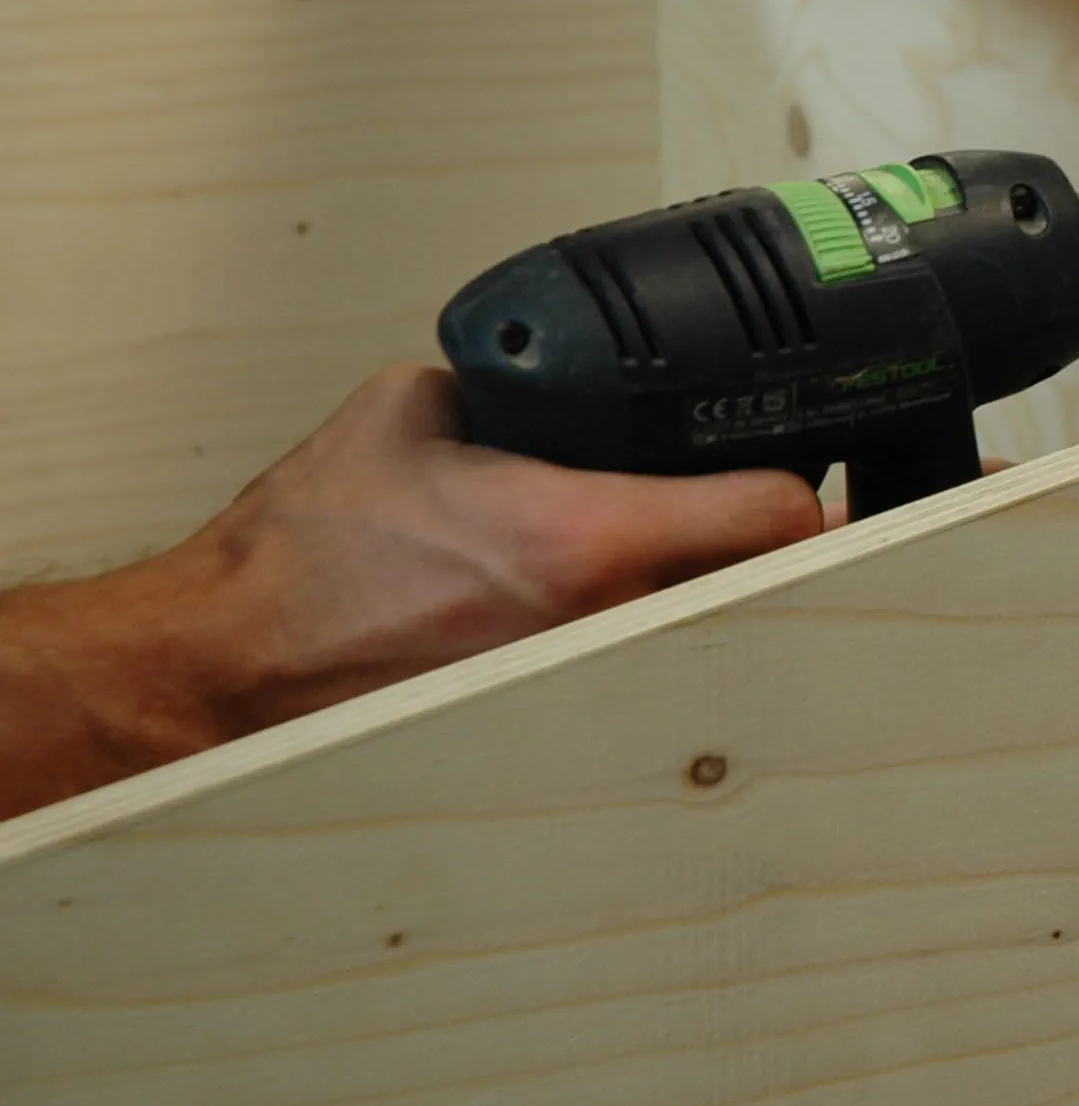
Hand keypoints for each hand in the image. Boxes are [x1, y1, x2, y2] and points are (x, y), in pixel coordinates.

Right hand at [0, 366, 825, 818]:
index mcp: (583, 542)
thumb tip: (557, 381)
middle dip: (799, 550)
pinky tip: (654, 625)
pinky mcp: (551, 724)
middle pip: (772, 588)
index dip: (815, 490)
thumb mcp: (411, 414)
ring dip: (735, 602)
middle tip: (810, 518)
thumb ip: (512, 388)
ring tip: (740, 568)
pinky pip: (648, 678)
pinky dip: (664, 648)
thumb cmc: (300, 561)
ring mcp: (584, 687)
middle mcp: (601, 627)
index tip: (824, 469)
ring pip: (717, 640)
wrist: (227, 665)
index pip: (773, 518)